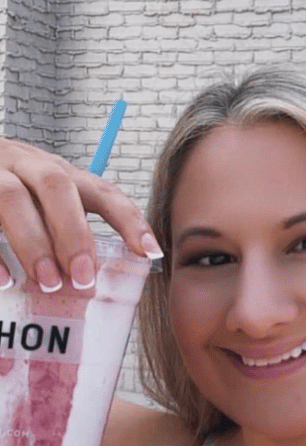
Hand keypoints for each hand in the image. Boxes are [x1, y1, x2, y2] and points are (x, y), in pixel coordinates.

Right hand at [0, 137, 161, 291]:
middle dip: (73, 231)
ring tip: (48, 281)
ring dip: (33, 242)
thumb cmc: (4, 188)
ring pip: (11, 197)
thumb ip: (64, 224)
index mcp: (54, 171)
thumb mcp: (38, 198)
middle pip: (54, 185)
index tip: (150, 252)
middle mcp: (24, 163)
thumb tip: (100, 274)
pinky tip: (3, 281)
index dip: (128, 218)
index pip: (100, 188)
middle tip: (84, 276)